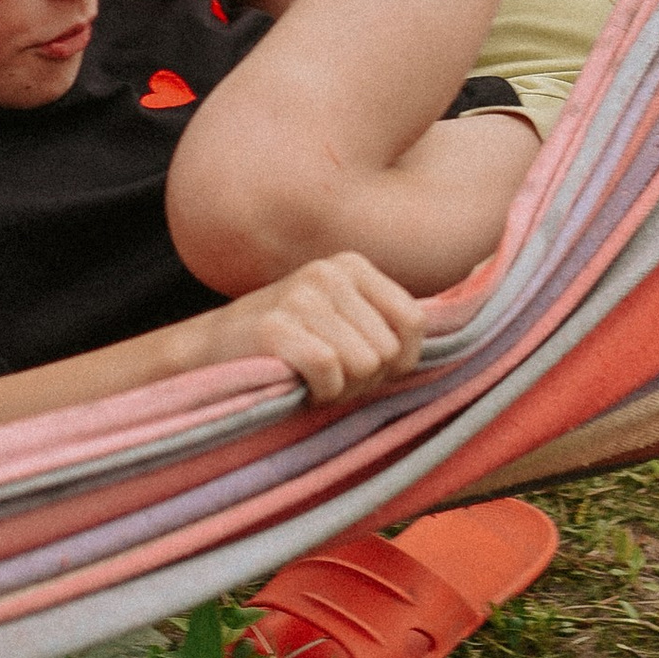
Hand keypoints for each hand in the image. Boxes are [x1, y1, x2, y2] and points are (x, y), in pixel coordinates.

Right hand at [213, 253, 425, 402]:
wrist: (207, 351)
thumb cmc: (288, 346)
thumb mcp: (340, 319)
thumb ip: (384, 325)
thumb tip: (450, 334)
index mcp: (352, 265)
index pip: (413, 322)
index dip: (397, 361)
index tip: (366, 368)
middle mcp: (329, 272)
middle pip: (387, 351)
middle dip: (365, 379)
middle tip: (329, 377)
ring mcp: (302, 295)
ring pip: (363, 365)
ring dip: (340, 389)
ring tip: (311, 378)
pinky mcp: (276, 326)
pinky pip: (329, 373)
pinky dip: (318, 392)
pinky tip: (297, 384)